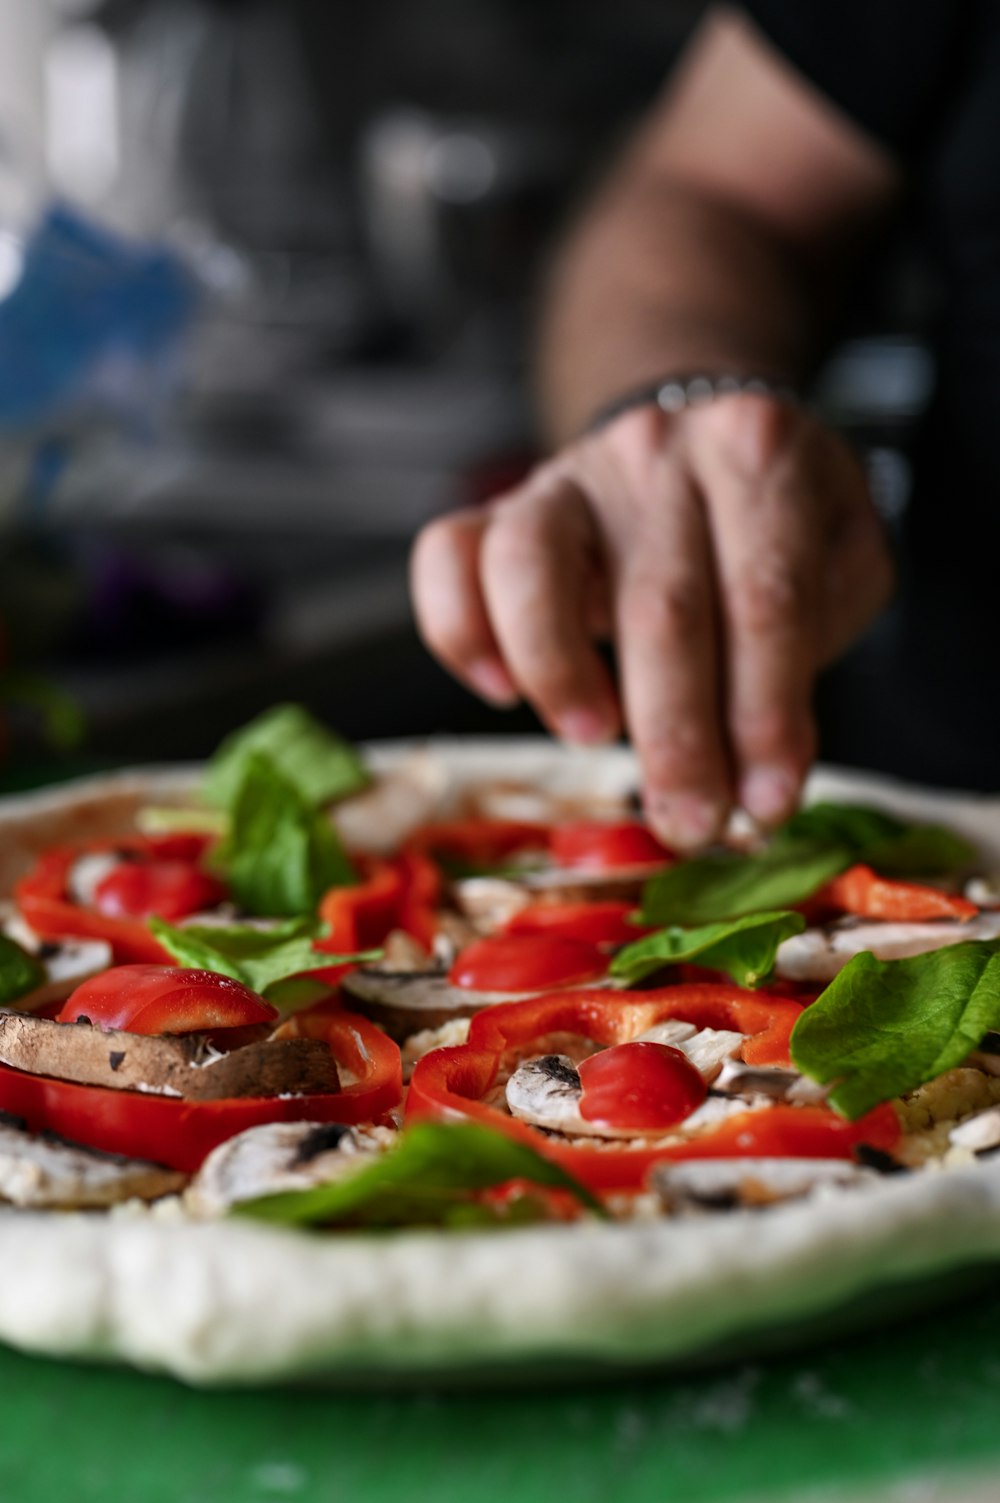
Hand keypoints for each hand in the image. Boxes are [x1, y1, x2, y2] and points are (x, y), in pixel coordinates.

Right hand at [410, 394, 893, 847]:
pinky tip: (502, 688)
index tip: (767, 803)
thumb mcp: (839, 561)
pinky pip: (447, 556)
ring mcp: (568, 476)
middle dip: (677, 738)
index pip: (766, 600)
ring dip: (559, 671)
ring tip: (594, 738)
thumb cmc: (776, 525)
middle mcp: (656, 451)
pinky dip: (460, 631)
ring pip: (529, 564)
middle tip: (689, 822)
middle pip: (659, 605)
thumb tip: (760, 768)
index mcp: (758, 452)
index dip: (766, 715)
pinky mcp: (501, 507)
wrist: (707, 445)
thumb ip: (815, 642)